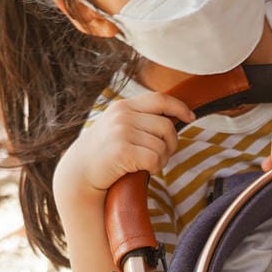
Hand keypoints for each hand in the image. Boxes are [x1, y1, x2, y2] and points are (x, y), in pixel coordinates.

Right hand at [58, 90, 194, 195]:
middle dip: (172, 144)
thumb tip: (172, 118)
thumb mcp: (119, 128)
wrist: (80, 173)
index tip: (191, 117)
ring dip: (162, 159)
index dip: (179, 107)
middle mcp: (123, 115)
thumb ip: (139, 119)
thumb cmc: (104, 154)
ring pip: (163, 145)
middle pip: (167, 126)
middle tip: (162, 156)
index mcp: (124, 106)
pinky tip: (144, 170)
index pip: (160, 98)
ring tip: (149, 164)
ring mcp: (121, 131)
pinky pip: (155, 158)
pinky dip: (155, 167)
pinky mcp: (122, 150)